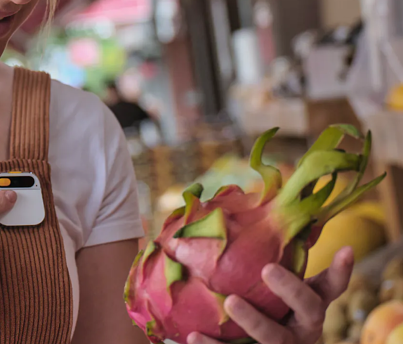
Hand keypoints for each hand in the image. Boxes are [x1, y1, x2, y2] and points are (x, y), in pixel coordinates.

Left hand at [187, 247, 353, 343]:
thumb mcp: (273, 287)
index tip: (345, 248)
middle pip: (308, 309)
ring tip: (230, 302)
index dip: (340, 270)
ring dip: (253, 320)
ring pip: (274, 338)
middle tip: (267, 268)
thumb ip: (272, 259)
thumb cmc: (264, 306)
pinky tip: (192, 335)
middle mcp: (302, 327)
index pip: (332, 286)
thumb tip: (247, 207)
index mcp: (310, 305)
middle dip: (290, 289)